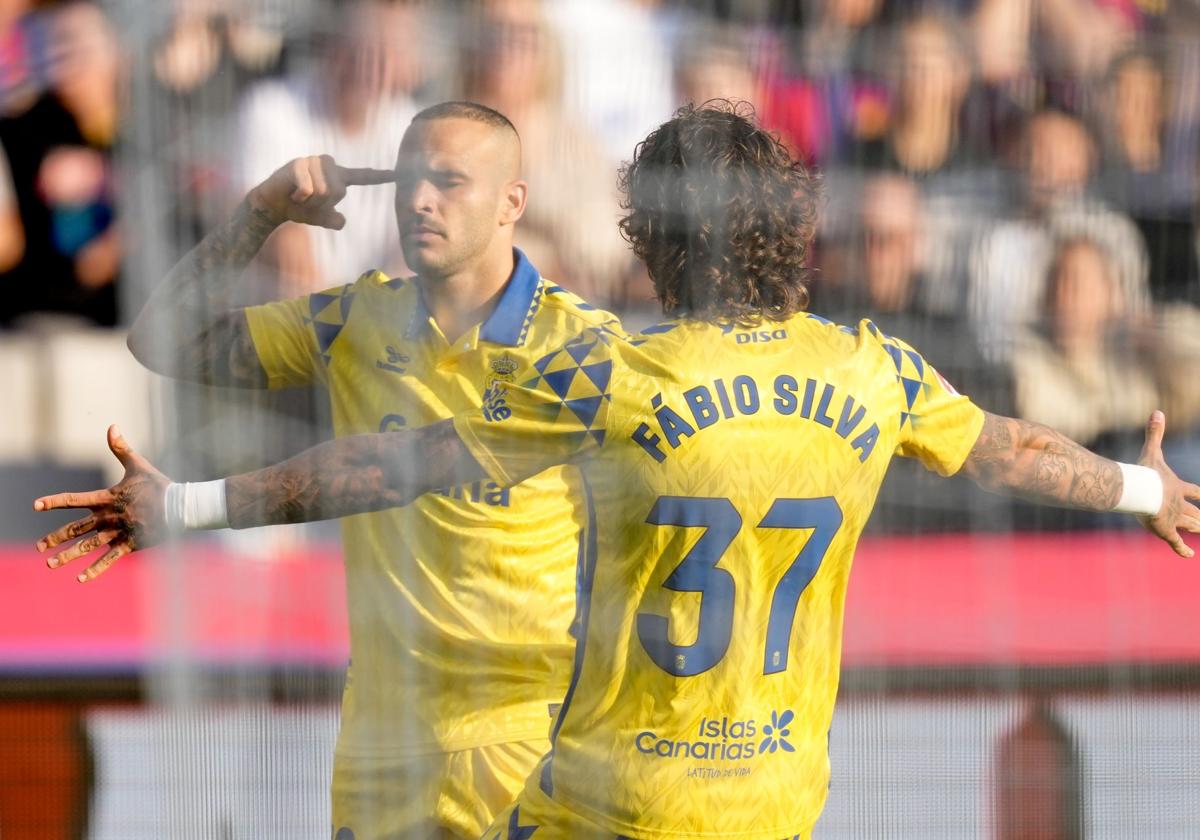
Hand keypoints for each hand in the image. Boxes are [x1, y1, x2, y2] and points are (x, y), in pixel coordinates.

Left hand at [33, 426, 170, 581]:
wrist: (180, 506)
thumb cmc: (160, 485)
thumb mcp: (138, 465)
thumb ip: (121, 448)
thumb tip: (112, 426)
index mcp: (107, 498)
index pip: (74, 500)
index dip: (54, 502)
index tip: (35, 506)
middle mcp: (108, 517)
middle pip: (75, 529)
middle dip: (55, 538)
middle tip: (39, 546)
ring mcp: (118, 533)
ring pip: (87, 547)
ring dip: (67, 556)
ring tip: (50, 564)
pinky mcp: (130, 545)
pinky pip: (109, 559)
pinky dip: (95, 569)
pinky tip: (80, 579)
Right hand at [247, 155, 394, 229]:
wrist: (272, 205)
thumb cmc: (299, 208)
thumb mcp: (320, 218)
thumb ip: (333, 220)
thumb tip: (341, 221)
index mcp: (339, 177)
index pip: (364, 176)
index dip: (381, 176)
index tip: (399, 174)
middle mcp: (329, 165)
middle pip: (338, 192)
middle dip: (322, 204)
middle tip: (308, 201)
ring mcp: (313, 162)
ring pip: (324, 191)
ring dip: (310, 202)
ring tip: (299, 196)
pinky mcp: (298, 164)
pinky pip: (308, 189)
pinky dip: (300, 198)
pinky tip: (292, 193)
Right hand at [1136, 410, 1199, 557]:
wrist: (1141, 492)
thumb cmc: (1144, 473)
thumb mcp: (1151, 452)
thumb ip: (1154, 434)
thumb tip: (1157, 411)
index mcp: (1177, 486)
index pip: (1193, 490)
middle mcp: (1178, 504)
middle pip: (1193, 511)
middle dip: (1199, 515)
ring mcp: (1172, 518)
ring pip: (1189, 525)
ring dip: (1195, 528)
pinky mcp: (1165, 530)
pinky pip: (1176, 542)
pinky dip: (1183, 549)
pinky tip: (1189, 555)